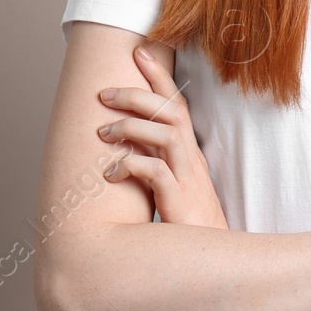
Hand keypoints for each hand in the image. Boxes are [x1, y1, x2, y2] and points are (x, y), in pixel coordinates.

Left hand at [96, 45, 228, 229]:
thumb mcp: (172, 182)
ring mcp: (186, 178)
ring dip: (130, 127)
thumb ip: (156, 159)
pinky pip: (155, 171)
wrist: (208, 258)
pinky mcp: (178, 200)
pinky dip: (130, 165)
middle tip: (104, 94)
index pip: (177, 103)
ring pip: (165, 134)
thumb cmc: (184, 221)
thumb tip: (125, 139)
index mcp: (188, 151)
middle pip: (171, 111)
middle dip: (136, 94)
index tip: (139, 52)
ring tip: (102, 134)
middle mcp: (190, 158)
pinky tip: (110, 174)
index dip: (159, 75)